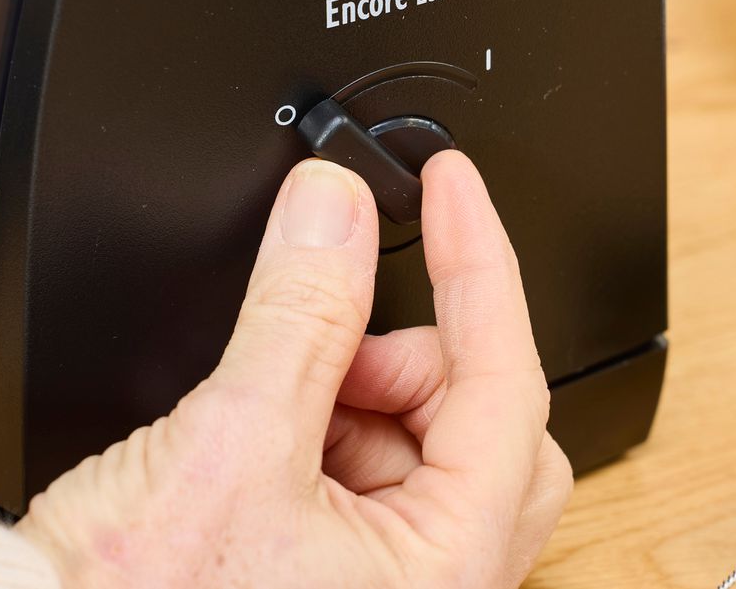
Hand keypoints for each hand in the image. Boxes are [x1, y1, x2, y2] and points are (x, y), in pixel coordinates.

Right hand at [16, 151, 571, 588]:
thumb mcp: (231, 441)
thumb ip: (299, 311)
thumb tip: (333, 210)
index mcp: (445, 569)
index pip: (504, 379)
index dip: (478, 262)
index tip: (450, 187)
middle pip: (483, 419)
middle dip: (410, 358)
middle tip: (339, 337)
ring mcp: (391, 588)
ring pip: (428, 445)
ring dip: (360, 397)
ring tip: (272, 406)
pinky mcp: (340, 578)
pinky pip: (373, 475)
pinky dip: (331, 431)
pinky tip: (264, 439)